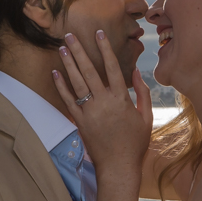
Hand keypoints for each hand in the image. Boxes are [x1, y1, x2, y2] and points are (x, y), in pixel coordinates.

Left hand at [52, 30, 152, 185]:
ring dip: (69, 64)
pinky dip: (61, 86)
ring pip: (77, 82)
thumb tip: (137, 72)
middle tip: (70, 35)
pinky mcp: (79, 122)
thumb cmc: (135, 143)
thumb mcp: (146, 117)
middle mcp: (104, 102)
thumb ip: (143, 93)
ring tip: (62, 48)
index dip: (105, 49)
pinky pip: (68, 100)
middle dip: (80, 51)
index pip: (113, 67)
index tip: (99, 33)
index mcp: (122, 99)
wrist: (118, 167)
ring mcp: (90, 112)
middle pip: (90, 70)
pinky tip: (55, 73)